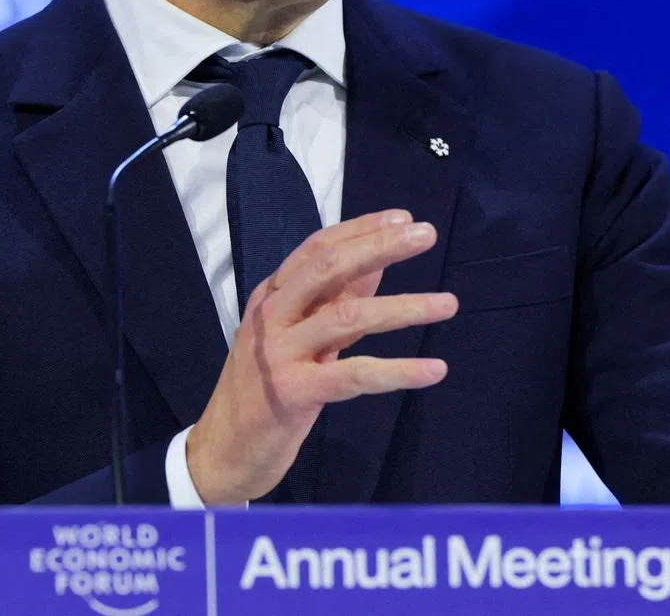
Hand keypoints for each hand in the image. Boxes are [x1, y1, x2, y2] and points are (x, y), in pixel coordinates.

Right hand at [186, 209, 456, 503]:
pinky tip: (434, 369)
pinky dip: (399, 371)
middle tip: (425, 235)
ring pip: (347, 316)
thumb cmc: (264, 386)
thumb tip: (378, 263)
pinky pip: (355, 375)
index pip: (318, 246)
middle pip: (329, 267)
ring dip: (404, 307)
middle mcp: (272, 316)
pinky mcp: (294, 393)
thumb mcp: (296, 334)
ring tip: (448, 304)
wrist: (222, 451)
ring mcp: (279, 353)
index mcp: (272, 295)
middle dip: (380, 246)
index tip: (405, 218)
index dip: (361, 228)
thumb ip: (334, 299)